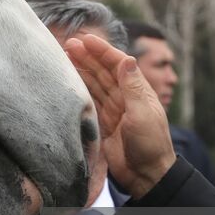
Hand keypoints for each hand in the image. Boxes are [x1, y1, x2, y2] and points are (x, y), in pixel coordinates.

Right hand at [64, 33, 176, 198]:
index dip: (103, 51)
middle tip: (68, 45)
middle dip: (87, 57)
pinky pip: (89, 101)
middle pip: (103, 71)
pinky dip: (79, 90)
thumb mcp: (143, 113)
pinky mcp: (102, 123)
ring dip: (81, 70)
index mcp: (138, 91)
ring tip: (64, 58)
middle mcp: (124, 97)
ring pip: (94, 84)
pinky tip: (67, 81)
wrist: (146, 175)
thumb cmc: (150, 144)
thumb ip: (133, 87)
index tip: (86, 39)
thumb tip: (127, 58)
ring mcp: (113, 110)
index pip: (118, 64)